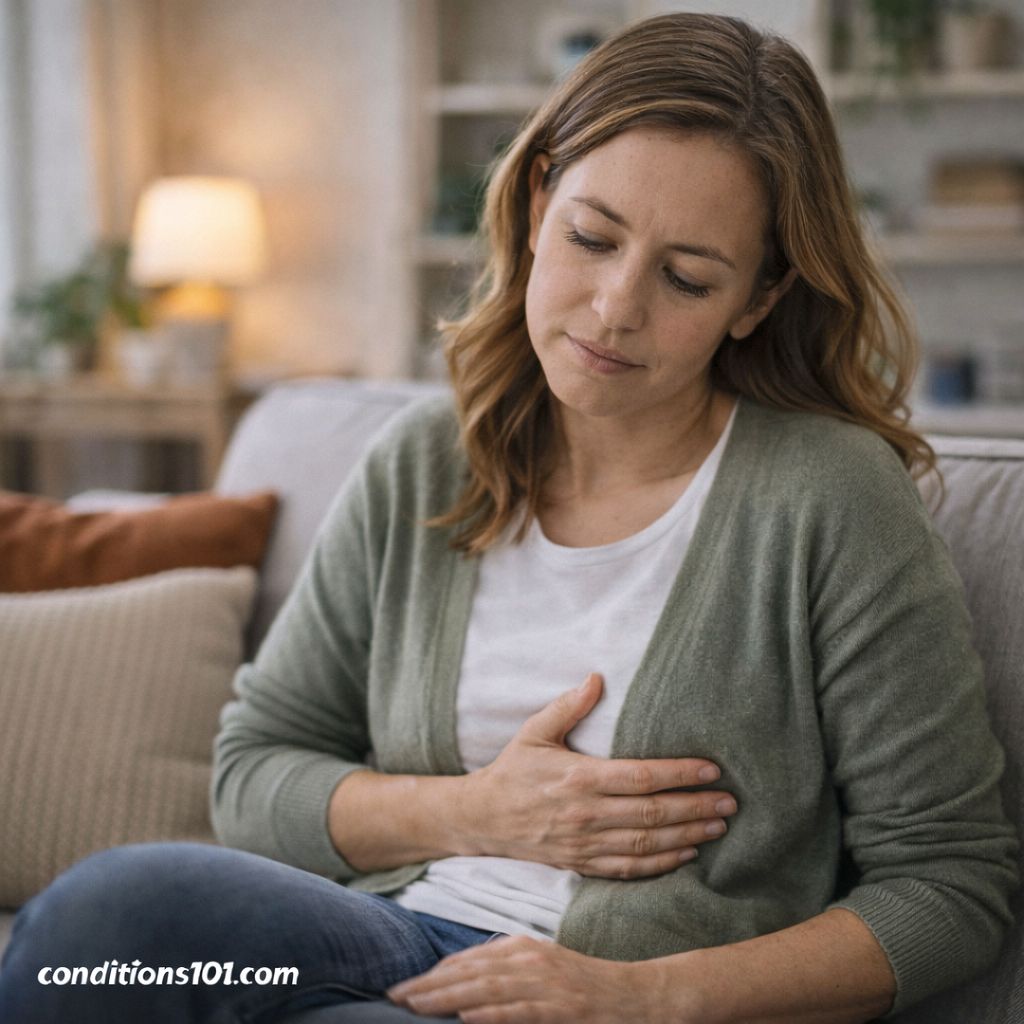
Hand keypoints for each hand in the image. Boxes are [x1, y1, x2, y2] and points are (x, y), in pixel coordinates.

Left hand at [387, 936, 687, 1023]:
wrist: (638, 996)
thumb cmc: (585, 987)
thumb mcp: (542, 970)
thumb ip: (506, 973)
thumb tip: (462, 988)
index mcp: (522, 948)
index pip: (467, 960)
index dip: (433, 973)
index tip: (403, 985)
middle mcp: (530, 958)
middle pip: (469, 971)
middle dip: (429, 984)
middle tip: (394, 994)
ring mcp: (546, 982)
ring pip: (486, 988)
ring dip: (447, 996)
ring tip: (415, 1004)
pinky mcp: (562, 1007)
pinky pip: (520, 1010)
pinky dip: (492, 1013)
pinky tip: (467, 1017)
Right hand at [455, 673, 735, 878]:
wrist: (482, 818)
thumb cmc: (512, 770)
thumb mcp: (534, 731)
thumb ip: (568, 705)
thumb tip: (597, 677)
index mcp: (579, 777)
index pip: (641, 777)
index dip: (680, 773)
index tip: (711, 769)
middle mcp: (586, 813)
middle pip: (652, 812)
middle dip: (695, 806)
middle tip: (730, 802)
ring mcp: (585, 844)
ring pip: (647, 843)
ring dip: (687, 835)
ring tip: (719, 826)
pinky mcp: (582, 864)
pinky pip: (629, 869)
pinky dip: (661, 864)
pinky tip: (687, 853)